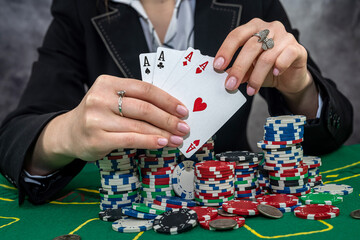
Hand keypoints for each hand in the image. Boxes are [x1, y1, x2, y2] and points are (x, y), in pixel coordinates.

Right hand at [33, 75, 189, 166]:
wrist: (69, 133)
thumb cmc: (99, 114)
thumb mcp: (113, 99)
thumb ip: (136, 100)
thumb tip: (171, 110)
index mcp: (107, 83)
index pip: (144, 89)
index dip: (167, 100)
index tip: (182, 110)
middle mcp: (100, 98)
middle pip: (144, 108)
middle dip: (168, 119)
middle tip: (184, 127)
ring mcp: (97, 118)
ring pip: (139, 125)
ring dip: (163, 133)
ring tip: (177, 138)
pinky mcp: (96, 138)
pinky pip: (130, 139)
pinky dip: (149, 141)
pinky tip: (162, 143)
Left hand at [213, 18, 310, 95]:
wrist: (290, 76)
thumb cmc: (267, 68)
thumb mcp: (249, 69)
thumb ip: (238, 69)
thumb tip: (226, 76)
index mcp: (254, 28)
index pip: (237, 35)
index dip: (226, 50)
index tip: (218, 66)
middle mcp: (270, 28)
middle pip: (251, 46)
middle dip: (239, 68)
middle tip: (230, 84)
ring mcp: (285, 37)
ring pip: (266, 56)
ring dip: (256, 76)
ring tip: (251, 90)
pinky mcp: (297, 49)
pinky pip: (286, 56)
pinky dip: (278, 66)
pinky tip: (275, 74)